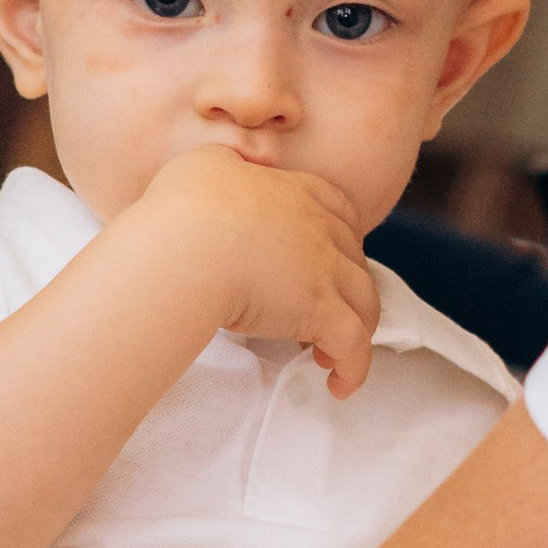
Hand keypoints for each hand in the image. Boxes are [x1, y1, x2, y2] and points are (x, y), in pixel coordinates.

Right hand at [128, 151, 379, 396]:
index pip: (336, 209)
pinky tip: (338, 384)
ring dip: (355, 328)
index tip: (324, 259)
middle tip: (321, 312)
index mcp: (294, 193)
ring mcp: (325, 270)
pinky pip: (355, 346)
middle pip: (354, 258)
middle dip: (345, 287)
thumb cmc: (181, 209)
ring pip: (365, 303)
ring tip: (328, 353)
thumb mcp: (203, 164)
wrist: (184, 247)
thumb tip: (230, 167)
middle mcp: (319, 227)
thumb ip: (226, 163)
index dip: (338, 235)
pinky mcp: (321, 312)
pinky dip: (354, 368)